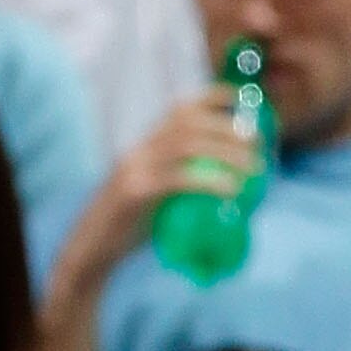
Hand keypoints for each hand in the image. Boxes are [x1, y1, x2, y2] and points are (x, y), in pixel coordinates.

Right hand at [38, 96, 262, 346]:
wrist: (91, 252)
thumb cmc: (127, 229)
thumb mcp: (154, 197)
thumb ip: (180, 185)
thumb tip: (226, 188)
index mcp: (145, 146)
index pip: (181, 109)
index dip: (215, 98)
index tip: (244, 102)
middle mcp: (138, 150)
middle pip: (189, 123)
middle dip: (228, 127)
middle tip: (259, 144)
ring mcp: (134, 169)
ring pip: (187, 145)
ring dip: (226, 152)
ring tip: (254, 168)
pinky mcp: (133, 194)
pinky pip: (178, 179)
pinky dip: (210, 181)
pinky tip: (232, 190)